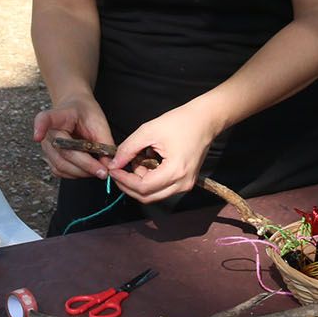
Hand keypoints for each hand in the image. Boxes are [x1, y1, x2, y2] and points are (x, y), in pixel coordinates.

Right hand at [33, 94, 114, 180]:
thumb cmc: (86, 114)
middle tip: (103, 171)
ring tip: (98, 170)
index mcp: (58, 116)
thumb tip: (110, 165)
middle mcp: (48, 133)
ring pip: (61, 167)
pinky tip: (88, 170)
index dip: (40, 127)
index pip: (45, 120)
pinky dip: (76, 174)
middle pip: (63, 154)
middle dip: (85, 165)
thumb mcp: (99, 122)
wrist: (77, 110)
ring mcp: (47, 147)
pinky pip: (60, 171)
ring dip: (82, 172)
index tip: (37, 136)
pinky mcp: (50, 159)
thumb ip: (104, 143)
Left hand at [107, 102, 222, 203]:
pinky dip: (150, 179)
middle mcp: (182, 184)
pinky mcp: (186, 181)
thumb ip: (128, 149)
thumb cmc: (180, 122)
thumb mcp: (148, 131)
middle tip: (117, 170)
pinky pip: (162, 188)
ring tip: (135, 161)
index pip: (142, 187)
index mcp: (175, 171)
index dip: (124, 180)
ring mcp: (186, 184)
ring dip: (139, 182)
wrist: (205, 120)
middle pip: (147, 196)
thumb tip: (113, 164)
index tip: (112, 169)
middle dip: (129, 185)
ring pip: (154, 194)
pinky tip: (146, 163)